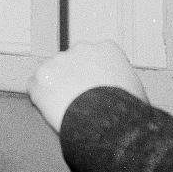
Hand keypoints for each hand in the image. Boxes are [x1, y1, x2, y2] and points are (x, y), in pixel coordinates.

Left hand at [27, 40, 146, 132]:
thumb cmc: (129, 114)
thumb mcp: (136, 90)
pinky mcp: (41, 77)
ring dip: (58, 89)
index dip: (95, 75)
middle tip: (82, 103)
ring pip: (54, 74)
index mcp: (107, 49)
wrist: (110, 124)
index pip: (97, 56)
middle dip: (74, 79)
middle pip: (73, 62)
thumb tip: (119, 91)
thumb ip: (121, 80)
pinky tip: (54, 113)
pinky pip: (36, 88)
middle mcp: (81, 48)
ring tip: (71, 111)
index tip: (97, 90)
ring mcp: (58, 60)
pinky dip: (41, 100)